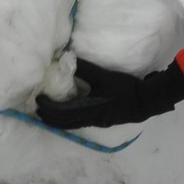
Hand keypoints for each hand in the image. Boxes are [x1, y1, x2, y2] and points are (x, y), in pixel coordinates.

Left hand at [35, 60, 183, 128]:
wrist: (145, 101)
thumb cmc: (125, 88)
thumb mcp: (104, 75)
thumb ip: (85, 69)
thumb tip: (68, 59)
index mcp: (88, 109)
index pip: (61, 112)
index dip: (48, 107)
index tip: (39, 99)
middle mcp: (90, 119)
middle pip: (64, 123)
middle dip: (49, 117)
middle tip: (37, 109)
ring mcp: (97, 122)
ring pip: (72, 125)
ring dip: (58, 121)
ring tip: (47, 114)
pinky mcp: (102, 122)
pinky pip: (79, 123)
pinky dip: (68, 121)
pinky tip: (67, 115)